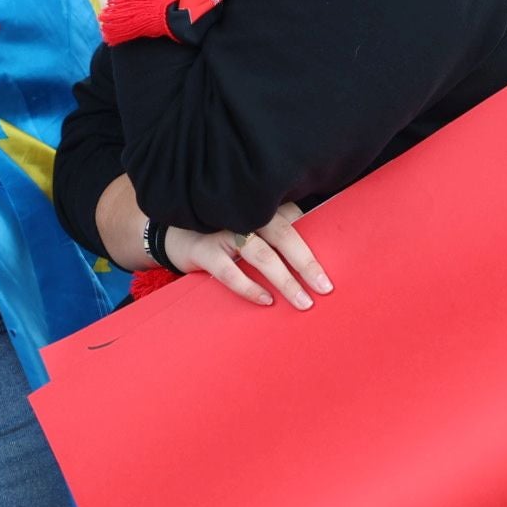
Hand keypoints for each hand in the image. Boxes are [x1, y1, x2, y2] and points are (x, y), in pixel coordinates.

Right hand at [163, 203, 333, 309]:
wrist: (173, 231)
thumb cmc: (224, 230)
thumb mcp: (251, 223)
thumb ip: (278, 230)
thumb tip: (314, 257)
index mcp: (262, 204)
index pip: (295, 219)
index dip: (317, 239)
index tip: (334, 265)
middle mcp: (245, 212)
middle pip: (283, 234)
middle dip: (307, 263)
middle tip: (325, 287)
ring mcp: (223, 230)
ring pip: (260, 254)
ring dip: (284, 280)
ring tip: (303, 301)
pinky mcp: (204, 250)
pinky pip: (229, 271)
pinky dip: (249, 286)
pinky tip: (266, 300)